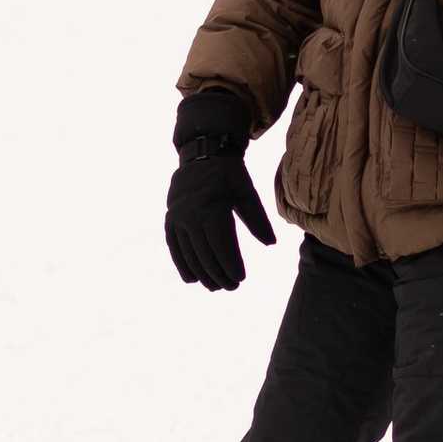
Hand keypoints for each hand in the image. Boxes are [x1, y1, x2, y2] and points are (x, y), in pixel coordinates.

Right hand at [166, 93, 278, 290]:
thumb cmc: (229, 173)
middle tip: (232, 287)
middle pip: (205, 254)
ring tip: (215, 286)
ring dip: (202, 274)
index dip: (231, 265)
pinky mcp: (170, 220)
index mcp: (212, 209)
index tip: (240, 279)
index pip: (222, 246)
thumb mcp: (246, 191)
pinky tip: (191, 279)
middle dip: (219, 274)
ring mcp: (178, 219)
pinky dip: (182, 264)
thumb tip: (271, 243)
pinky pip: (174, 247)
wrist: (201, 154)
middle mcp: (191, 216)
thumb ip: (258, 218)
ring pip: (189, 254)